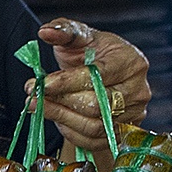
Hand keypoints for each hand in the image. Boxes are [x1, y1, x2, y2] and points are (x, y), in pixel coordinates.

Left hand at [32, 21, 150, 152]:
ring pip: (93, 126)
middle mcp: (138, 89)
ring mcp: (134, 113)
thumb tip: (45, 31)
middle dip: (60, 102)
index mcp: (131, 61)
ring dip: (60, 118)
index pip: (97, 76)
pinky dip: (71, 132)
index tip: (40, 83)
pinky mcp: (124, 132)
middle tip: (33, 96)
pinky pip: (94, 141)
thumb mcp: (79, 37)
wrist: (103, 76)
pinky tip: (57, 118)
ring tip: (39, 106)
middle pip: (96, 105)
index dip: (66, 82)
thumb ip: (64, 31)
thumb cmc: (91, 54)